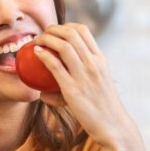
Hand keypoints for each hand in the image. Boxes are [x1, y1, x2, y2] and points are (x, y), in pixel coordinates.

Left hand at [32, 24, 137, 148]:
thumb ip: (81, 77)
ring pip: (63, 45)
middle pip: (71, 33)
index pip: (83, 30)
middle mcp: (93, 63)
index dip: (66, 25)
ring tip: (37, 41)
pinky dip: (44, 55)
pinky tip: (36, 53)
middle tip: (42, 34)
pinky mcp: (73, 89)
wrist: (113, 125)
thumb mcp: (98, 83)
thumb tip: (54, 83)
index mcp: (100, 59)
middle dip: (53, 28)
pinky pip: (55, 66)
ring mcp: (84, 75)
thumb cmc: (102, 107)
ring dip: (46, 38)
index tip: (56, 31)